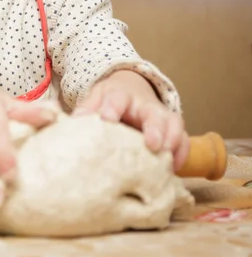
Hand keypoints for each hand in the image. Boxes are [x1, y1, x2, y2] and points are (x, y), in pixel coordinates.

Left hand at [73, 70, 189, 171]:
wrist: (130, 88)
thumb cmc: (109, 99)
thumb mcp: (95, 98)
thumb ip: (87, 109)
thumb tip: (73, 122)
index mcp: (120, 95)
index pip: (116, 98)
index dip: (112, 108)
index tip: (107, 120)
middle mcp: (144, 104)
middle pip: (153, 112)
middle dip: (155, 128)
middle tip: (152, 144)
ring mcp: (161, 115)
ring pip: (173, 123)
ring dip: (172, 141)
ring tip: (166, 160)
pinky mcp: (172, 128)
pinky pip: (183, 139)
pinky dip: (182, 154)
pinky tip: (174, 169)